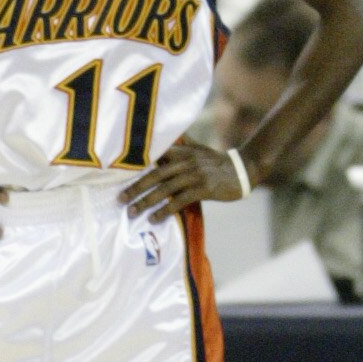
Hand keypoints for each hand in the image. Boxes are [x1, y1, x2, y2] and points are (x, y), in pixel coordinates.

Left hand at [121, 134, 248, 222]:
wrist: (242, 169)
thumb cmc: (217, 161)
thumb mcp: (198, 150)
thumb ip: (182, 146)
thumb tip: (167, 142)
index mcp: (182, 151)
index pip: (154, 157)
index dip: (137, 167)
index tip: (120, 177)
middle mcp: (186, 161)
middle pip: (155, 175)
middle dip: (136, 188)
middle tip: (120, 199)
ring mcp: (195, 175)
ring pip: (164, 189)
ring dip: (146, 201)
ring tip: (132, 212)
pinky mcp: (203, 189)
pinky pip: (179, 201)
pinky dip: (165, 210)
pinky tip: (154, 218)